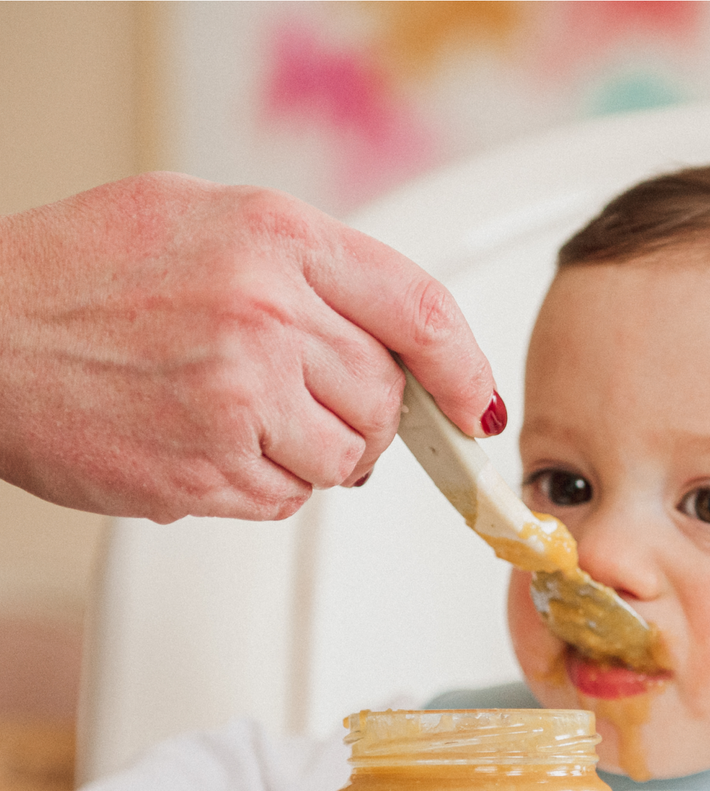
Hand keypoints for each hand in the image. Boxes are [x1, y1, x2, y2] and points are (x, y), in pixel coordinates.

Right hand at [0, 173, 500, 521]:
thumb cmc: (81, 274)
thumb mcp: (205, 220)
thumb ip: (309, 271)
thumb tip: (394, 337)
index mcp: (275, 238)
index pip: (421, 310)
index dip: (465, 367)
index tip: (477, 404)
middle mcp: (266, 314)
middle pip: (388, 397)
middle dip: (370, 415)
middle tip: (316, 405)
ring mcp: (238, 396)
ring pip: (348, 459)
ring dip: (319, 454)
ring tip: (250, 418)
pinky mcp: (207, 469)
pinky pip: (289, 499)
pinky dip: (271, 485)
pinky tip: (216, 444)